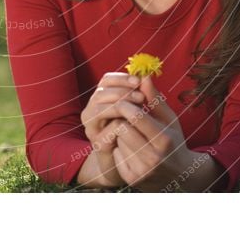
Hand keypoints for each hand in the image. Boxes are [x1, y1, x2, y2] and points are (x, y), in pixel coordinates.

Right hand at [78, 72, 143, 186]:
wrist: (134, 164)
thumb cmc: (139, 132)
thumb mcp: (144, 111)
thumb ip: (145, 94)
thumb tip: (147, 76)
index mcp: (103, 99)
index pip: (106, 80)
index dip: (121, 78)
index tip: (138, 81)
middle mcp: (92, 111)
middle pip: (100, 93)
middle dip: (121, 92)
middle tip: (141, 97)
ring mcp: (93, 128)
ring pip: (99, 109)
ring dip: (119, 106)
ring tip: (139, 108)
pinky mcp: (98, 144)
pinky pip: (107, 131)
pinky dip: (120, 125)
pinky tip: (134, 125)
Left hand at [111, 75, 190, 190]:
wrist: (179, 177)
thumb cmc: (173, 141)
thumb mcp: (169, 119)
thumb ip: (155, 98)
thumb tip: (144, 75)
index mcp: (164, 139)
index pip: (135, 116)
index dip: (126, 104)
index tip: (125, 100)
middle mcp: (153, 157)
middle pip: (122, 128)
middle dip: (123, 119)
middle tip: (127, 117)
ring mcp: (142, 171)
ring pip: (117, 140)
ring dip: (121, 134)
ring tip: (133, 135)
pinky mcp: (131, 179)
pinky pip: (115, 154)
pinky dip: (120, 149)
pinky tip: (131, 150)